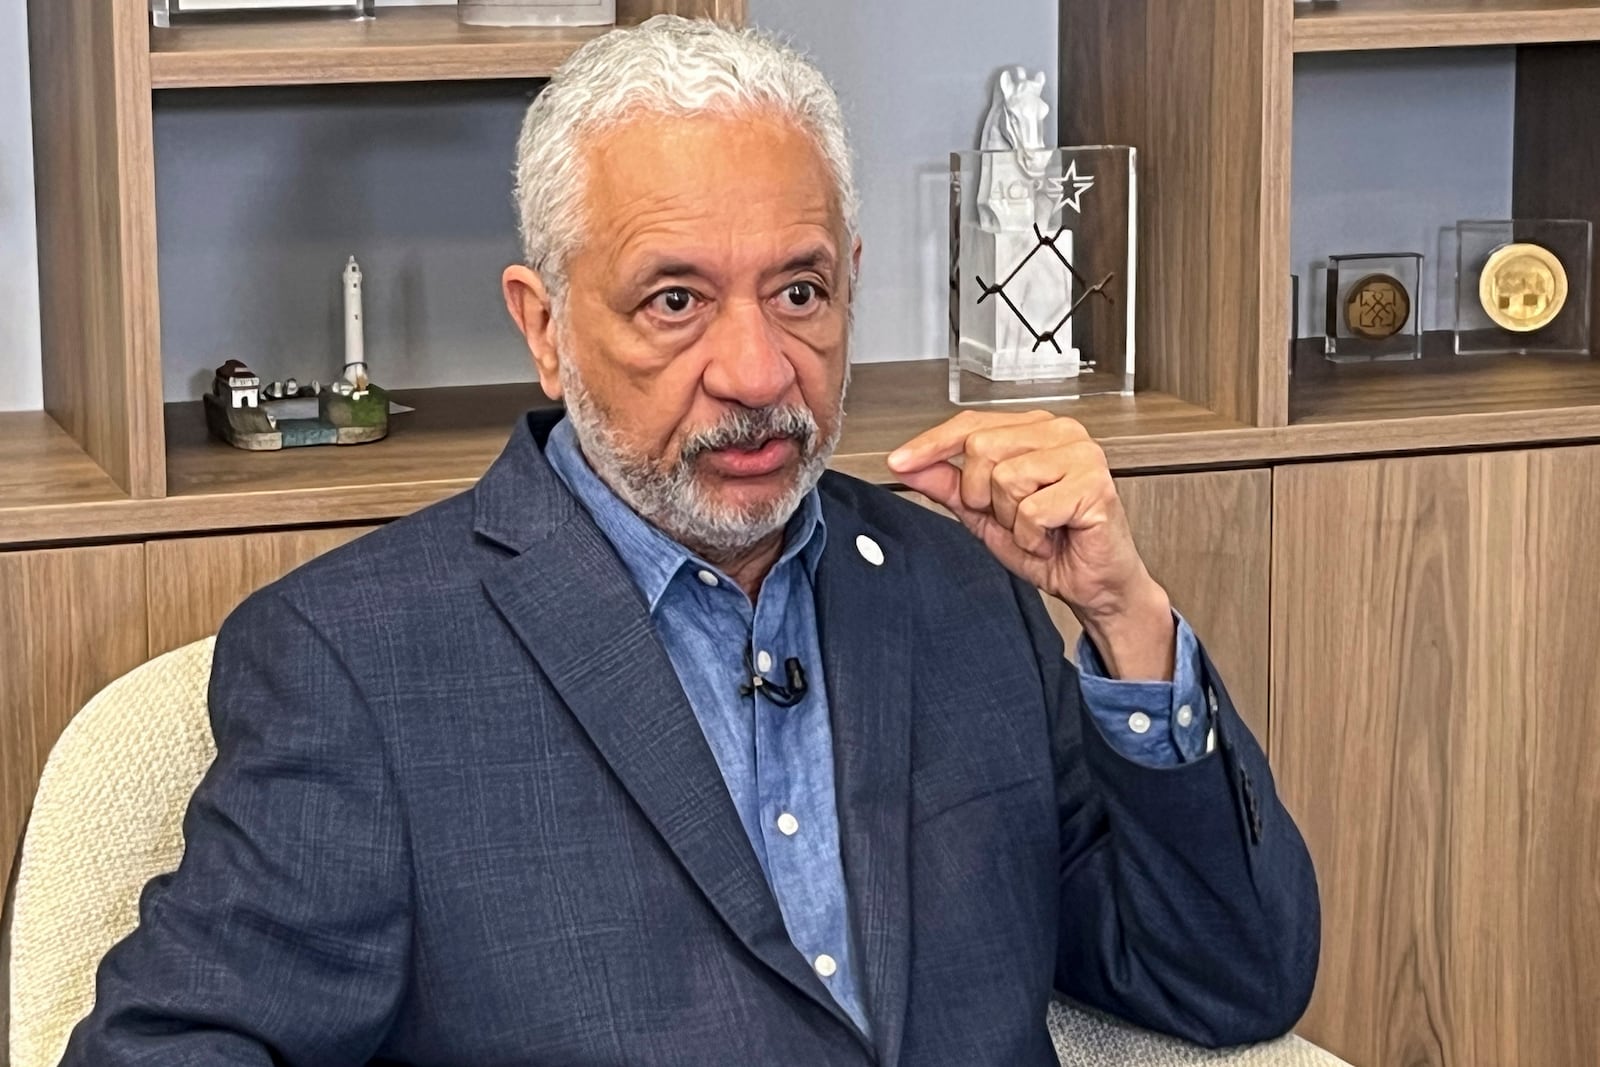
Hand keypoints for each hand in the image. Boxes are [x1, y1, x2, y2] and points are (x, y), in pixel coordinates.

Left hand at [887, 410, 1175, 680]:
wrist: (1095, 585)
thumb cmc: (1052, 546)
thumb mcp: (985, 515)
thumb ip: (949, 486)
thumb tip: (911, 465)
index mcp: (1035, 430)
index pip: (971, 424)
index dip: (931, 444)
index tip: (899, 461)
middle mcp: (1061, 433)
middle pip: (981, 448)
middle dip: (982, 496)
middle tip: (1011, 519)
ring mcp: (1081, 454)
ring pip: (1005, 477)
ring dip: (1011, 519)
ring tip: (1037, 528)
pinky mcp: (1093, 484)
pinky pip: (1032, 509)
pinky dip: (1032, 536)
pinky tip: (1052, 537)